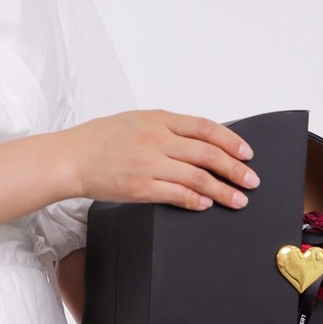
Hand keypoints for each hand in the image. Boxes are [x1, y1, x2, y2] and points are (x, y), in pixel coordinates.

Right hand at [62, 108, 259, 210]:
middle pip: (209, 154)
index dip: (231, 141)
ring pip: (199, 177)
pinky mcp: (142, 187)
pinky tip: (207, 204)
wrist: (71, 158)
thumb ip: (167, 129)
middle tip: (251, 180)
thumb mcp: (136, 121)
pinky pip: (178, 194)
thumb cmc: (100, 140)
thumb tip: (199, 141)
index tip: (247, 153)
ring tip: (239, 200)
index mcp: (158, 119)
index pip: (206, 128)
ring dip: (223, 191)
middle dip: (236, 169)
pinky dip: (197, 200)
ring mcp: (150, 163)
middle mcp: (157, 139)